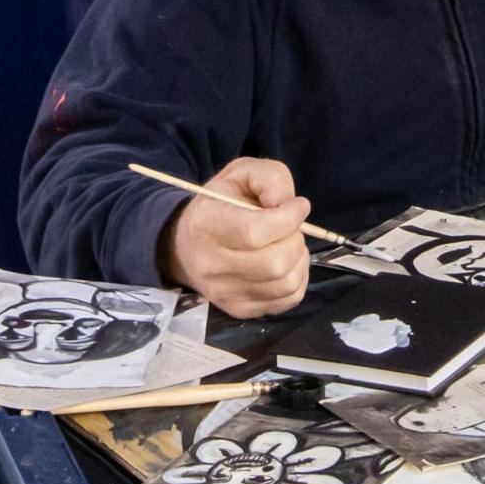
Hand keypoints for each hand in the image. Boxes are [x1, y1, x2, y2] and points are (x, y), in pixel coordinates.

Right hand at [159, 157, 311, 316]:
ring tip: (287, 244)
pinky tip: (286, 263)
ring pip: (286, 283)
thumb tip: (290, 205)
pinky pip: (288, 299)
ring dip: (299, 260)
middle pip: (275, 263)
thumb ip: (270, 179)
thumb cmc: (220, 204)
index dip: (288, 219)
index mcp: (207, 226)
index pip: (255, 232)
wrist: (186, 244)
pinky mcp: (240, 309)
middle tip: (290, 228)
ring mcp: (226, 293)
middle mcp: (212, 266)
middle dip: (295, 239)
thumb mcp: (242, 173)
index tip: (298, 206)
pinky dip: (298, 279)